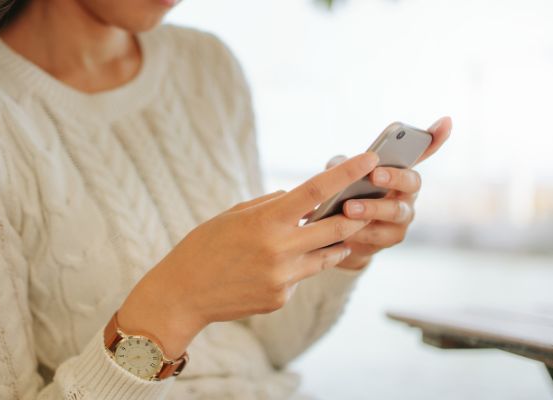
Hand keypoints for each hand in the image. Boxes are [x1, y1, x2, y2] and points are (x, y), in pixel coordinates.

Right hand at [118, 152, 379, 358]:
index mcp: (266, 221)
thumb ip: (272, 205)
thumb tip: (304, 200)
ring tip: (334, 234)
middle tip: (364, 205)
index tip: (369, 158)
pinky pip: (301, 277)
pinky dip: (297, 267)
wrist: (182, 294)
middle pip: (336, 228)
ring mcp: (283, 278)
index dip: (346, 173)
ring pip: (326, 256)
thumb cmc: (204, 246)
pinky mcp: (281, 298)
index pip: (316, 191)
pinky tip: (274, 267)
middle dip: (355, 215)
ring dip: (334, 243)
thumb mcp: (234, 215)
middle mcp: (280, 250)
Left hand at [325, 116, 452, 269]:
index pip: (423, 152)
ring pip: (396, 211)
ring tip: (348, 208)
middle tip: (374, 175)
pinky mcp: (390, 239)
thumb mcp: (342, 176)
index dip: (436, 138)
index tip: (445, 120)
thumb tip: (342, 164)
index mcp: (399, 172)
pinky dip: (361, 232)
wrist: (338, 235)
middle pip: (412, 182)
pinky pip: (379, 235)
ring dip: (372, 208)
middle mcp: (408, 194)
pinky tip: (345, 230)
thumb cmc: (345, 196)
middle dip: (394, 177)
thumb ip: (342, 166)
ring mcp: (402, 218)